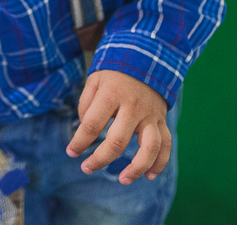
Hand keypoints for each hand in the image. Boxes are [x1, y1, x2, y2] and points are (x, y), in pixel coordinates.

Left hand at [65, 69, 170, 184]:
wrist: (146, 57)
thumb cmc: (114, 72)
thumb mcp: (94, 79)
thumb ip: (86, 104)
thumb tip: (85, 130)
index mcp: (112, 95)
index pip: (92, 124)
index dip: (79, 141)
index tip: (71, 152)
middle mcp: (133, 107)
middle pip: (117, 141)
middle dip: (99, 159)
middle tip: (86, 168)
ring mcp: (150, 115)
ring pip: (149, 147)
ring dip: (136, 167)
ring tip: (123, 180)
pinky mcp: (162, 120)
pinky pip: (165, 144)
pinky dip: (160, 162)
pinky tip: (149, 175)